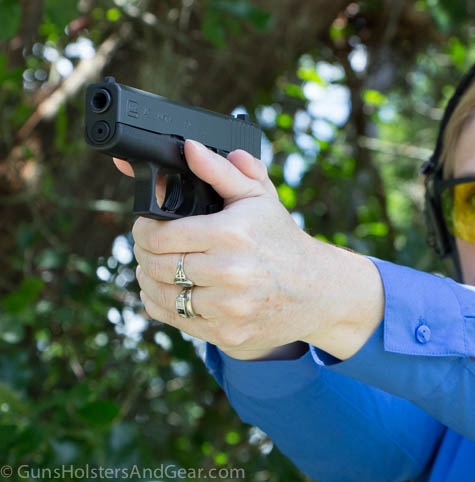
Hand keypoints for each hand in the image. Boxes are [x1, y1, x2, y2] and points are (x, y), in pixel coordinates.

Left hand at [131, 140, 383, 359]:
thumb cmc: (282, 240)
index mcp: (230, 234)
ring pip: (161, 296)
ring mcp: (228, 308)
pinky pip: (176, 321)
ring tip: (156, 269)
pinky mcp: (228, 334)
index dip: (143, 229)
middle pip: (155, 266)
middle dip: (144, 254)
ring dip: (150, 281)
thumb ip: (221, 171)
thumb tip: (189, 147)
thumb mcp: (258, 198)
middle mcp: (229, 273)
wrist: (318, 290)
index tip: (146, 226)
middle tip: (149, 247)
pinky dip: (164, 306)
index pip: (159, 235)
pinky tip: (172, 292)